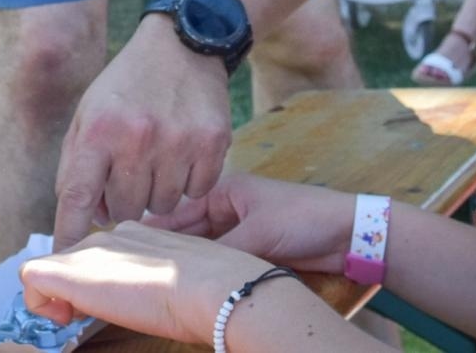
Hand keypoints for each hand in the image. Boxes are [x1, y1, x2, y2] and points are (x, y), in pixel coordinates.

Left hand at [22, 221, 274, 340]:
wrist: (214, 287)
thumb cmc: (214, 289)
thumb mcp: (185, 273)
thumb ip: (159, 273)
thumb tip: (146, 294)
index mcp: (138, 232)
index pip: (102, 251)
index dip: (96, 278)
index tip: (109, 302)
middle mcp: (109, 234)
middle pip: (72, 258)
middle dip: (74, 288)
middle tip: (90, 315)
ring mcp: (89, 249)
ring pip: (51, 267)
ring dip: (61, 295)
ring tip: (84, 317)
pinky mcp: (70, 270)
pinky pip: (31, 278)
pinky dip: (38, 302)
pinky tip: (65, 319)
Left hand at [53, 18, 231, 250]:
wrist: (182, 43)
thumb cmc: (128, 84)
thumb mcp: (88, 113)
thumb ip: (77, 165)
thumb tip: (83, 217)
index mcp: (99, 130)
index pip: (78, 198)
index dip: (69, 234)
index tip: (64, 260)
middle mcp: (138, 138)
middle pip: (125, 210)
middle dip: (123, 202)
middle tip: (128, 175)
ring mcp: (179, 141)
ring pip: (163, 206)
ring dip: (157, 191)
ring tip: (157, 158)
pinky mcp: (213, 142)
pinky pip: (197, 191)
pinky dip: (189, 181)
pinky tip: (183, 153)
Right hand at [144, 172, 355, 273]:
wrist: (349, 234)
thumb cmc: (304, 219)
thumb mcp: (257, 233)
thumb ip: (219, 251)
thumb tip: (185, 270)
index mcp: (226, 190)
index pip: (180, 211)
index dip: (154, 228)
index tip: (125, 244)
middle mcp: (229, 208)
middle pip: (188, 232)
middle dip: (167, 248)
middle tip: (134, 267)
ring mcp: (241, 230)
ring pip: (204, 249)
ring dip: (188, 262)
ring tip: (155, 279)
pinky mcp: (254, 250)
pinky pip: (223, 261)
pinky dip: (209, 271)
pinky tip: (191, 285)